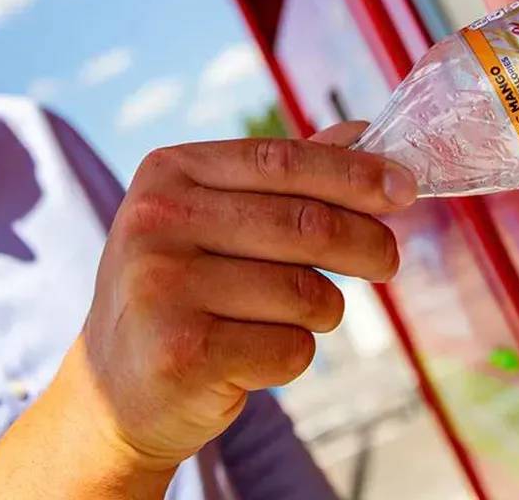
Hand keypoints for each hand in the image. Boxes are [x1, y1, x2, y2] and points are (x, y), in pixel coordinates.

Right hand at [72, 120, 416, 473]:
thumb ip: (282, 176)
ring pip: (304, 293)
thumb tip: (363, 131)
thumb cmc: (180, 289)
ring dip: (323, 310)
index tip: (405, 188)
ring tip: (294, 316)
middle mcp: (155, 221)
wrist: (114, 388)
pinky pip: (290, 348)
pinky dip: (294, 354)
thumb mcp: (210, 218)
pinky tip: (256, 354)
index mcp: (167, 173)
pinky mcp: (182, 353)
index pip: (280, 160)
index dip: (354, 173)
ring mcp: (162, 287)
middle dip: (366, 243)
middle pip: (303, 225)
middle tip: (386, 259)